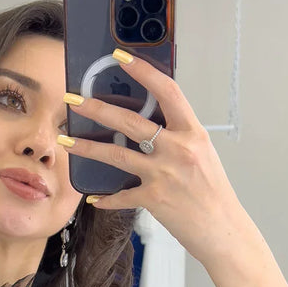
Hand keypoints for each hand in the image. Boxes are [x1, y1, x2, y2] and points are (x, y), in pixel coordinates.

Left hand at [61, 52, 250, 264]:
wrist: (222, 229)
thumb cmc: (213, 193)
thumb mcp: (203, 154)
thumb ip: (179, 137)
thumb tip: (152, 123)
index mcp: (193, 133)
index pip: (167, 91)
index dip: (143, 71)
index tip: (120, 58)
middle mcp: (178, 149)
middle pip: (130, 121)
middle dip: (97, 108)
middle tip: (74, 99)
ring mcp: (164, 174)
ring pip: (116, 155)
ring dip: (86, 147)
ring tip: (65, 140)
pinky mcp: (153, 198)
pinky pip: (121, 196)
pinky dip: (106, 198)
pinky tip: (94, 199)